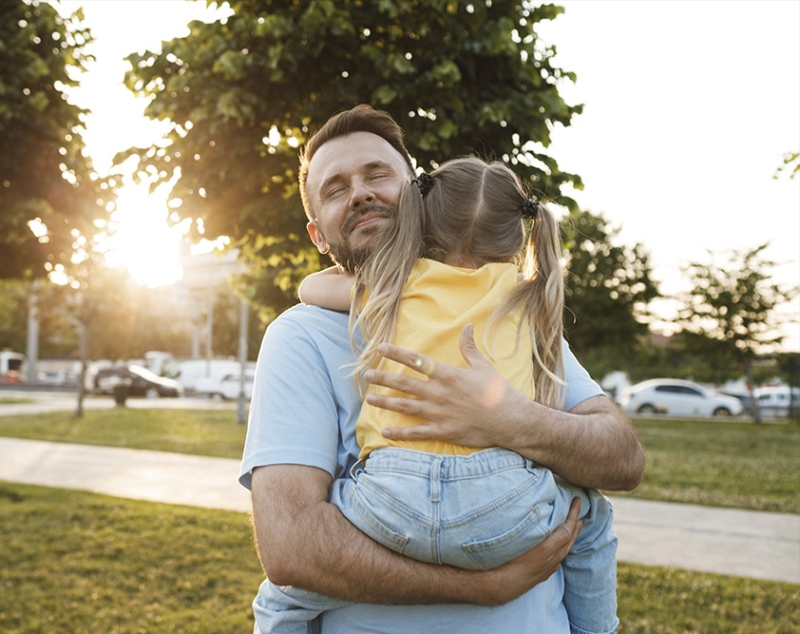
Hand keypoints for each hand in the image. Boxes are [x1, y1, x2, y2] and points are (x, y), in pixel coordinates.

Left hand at [364, 323, 532, 447]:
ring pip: (405, 406)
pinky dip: (399, 432)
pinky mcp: (443, 431)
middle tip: (367, 375)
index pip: (416, 361)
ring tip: (369, 398)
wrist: (511, 421)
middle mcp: (438, 393)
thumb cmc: (499, 393)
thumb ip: (469, 347)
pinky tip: (384, 432)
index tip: (380, 348)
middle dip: (383, 378)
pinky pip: (416, 432)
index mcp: (447, 375)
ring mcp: (438, 414)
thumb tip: (468, 326)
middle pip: (404, 384)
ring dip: (385, 402)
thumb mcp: (483, 367)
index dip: (396, 354)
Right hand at [478, 497, 582, 605]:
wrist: (503, 584)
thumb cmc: (509, 558)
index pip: (568, 527)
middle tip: (580, 513)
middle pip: (570, 538)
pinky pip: (560, 556)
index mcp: (550, 547)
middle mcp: (554, 558)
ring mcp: (550, 566)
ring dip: (571, 536)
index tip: (578, 501)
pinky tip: (559, 546)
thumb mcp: (522, 538)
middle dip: (576, 524)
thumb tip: (541, 508)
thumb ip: (534, 524)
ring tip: (574, 527)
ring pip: (566, 548)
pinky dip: (564, 546)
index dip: (574, 513)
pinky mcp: (544, 573)